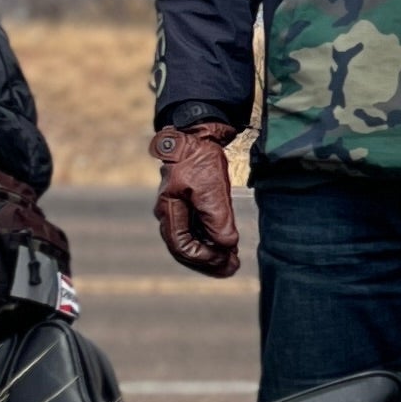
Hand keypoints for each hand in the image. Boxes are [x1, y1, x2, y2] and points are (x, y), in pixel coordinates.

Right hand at [150, 122, 242, 278]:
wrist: (197, 132)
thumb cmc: (200, 158)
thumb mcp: (211, 188)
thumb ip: (217, 218)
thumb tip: (226, 245)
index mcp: (169, 210)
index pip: (182, 246)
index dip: (204, 257)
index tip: (225, 259)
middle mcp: (170, 213)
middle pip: (185, 248)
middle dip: (208, 261)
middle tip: (231, 269)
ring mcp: (178, 209)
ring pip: (191, 241)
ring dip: (211, 253)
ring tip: (231, 262)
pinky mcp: (189, 203)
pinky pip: (197, 229)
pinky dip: (211, 240)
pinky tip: (227, 245)